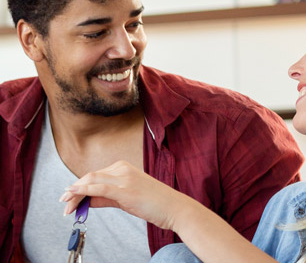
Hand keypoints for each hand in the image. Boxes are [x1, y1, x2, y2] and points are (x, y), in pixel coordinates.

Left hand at [60, 160, 176, 229]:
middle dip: (74, 190)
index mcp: (123, 167)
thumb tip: (87, 199)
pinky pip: (100, 188)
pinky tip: (74, 194)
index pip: (94, 175)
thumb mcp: (126, 198)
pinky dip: (84, 190)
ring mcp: (125, 178)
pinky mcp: (126, 189)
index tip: (69, 198)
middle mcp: (123, 169)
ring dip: (75, 193)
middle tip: (64, 203)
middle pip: (90, 176)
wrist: (172, 207)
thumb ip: (106, 197)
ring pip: (92, 180)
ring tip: (66, 206)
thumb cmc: (153, 203)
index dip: (79, 187)